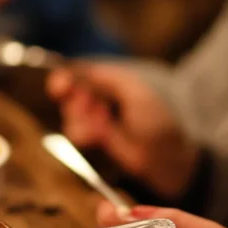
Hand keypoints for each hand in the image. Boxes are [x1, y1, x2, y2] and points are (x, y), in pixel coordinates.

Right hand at [46, 64, 199, 199]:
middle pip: (73, 93)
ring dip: (80, 120)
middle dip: (76, 102)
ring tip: (100, 128)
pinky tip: (99, 136)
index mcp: (115, 80)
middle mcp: (103, 96)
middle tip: (86, 110)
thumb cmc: (158, 120)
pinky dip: (85, 133)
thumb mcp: (136, 92)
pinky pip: (78, 132)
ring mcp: (99, 118)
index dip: (68, 77)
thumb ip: (108, 79)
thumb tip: (81, 70)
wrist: (168, 158)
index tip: (59, 87)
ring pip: (72, 114)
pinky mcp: (97, 138)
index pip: (84, 72)